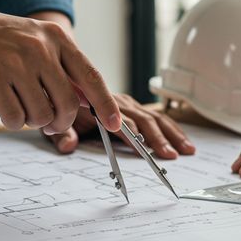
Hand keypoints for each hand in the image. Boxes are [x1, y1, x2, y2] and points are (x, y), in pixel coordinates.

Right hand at [0, 8, 121, 132]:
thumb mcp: (35, 42)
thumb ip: (61, 69)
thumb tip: (90, 102)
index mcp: (56, 37)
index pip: (91, 77)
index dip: (106, 104)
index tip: (116, 124)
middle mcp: (40, 48)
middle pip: (68, 104)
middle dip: (61, 122)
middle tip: (49, 123)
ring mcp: (16, 63)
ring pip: (42, 115)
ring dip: (32, 120)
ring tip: (19, 104)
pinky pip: (15, 118)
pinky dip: (12, 120)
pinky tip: (3, 106)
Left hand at [46, 94, 195, 158]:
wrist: (63, 86)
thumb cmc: (62, 110)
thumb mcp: (53, 125)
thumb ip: (61, 136)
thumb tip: (68, 147)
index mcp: (100, 105)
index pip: (120, 120)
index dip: (133, 135)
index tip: (144, 149)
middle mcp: (118, 102)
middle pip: (144, 118)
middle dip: (158, 137)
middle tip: (170, 155)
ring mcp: (129, 103)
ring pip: (155, 117)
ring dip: (172, 134)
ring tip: (187, 150)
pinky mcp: (134, 106)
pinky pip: (157, 116)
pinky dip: (171, 128)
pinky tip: (183, 140)